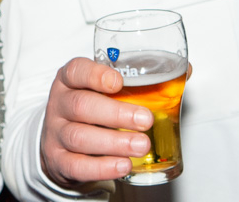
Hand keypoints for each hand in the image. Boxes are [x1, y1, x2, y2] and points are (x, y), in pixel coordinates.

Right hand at [41, 58, 152, 187]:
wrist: (61, 142)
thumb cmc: (91, 110)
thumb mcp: (103, 91)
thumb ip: (136, 82)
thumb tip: (182, 74)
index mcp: (70, 81)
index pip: (76, 71)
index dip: (95, 75)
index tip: (118, 82)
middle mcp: (59, 105)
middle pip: (81, 106)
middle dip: (116, 113)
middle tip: (145, 119)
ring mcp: (56, 134)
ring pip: (79, 137)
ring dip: (114, 143)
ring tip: (141, 146)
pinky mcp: (58, 161)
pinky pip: (76, 166)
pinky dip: (101, 167)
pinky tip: (123, 165)